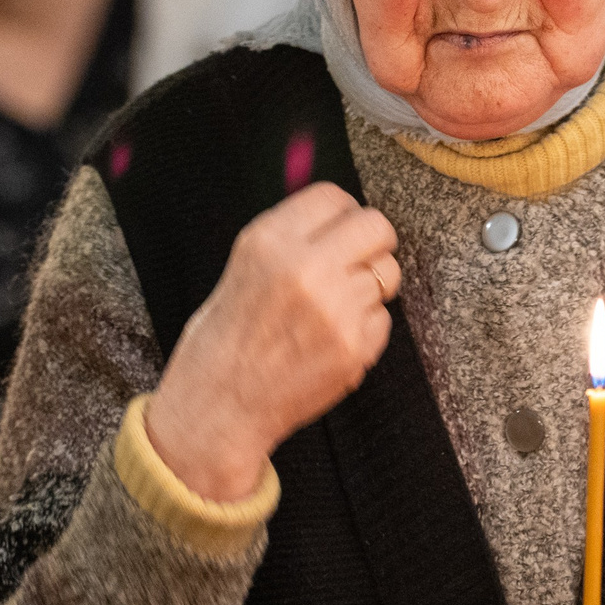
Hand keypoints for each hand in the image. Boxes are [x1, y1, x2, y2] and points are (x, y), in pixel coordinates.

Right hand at [145, 183, 398, 498]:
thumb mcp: (244, 269)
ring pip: (385, 274)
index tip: (342, 227)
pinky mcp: (354, 345)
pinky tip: (331, 342)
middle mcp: (305, 268)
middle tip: (359, 261)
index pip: (333, 196)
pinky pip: (383, 319)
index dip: (343, 213)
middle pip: (376, 226)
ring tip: (333, 311)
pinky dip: (365, 329)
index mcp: (269, 241)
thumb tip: (335, 211)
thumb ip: (290, 237)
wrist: (219, 407)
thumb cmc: (225, 341)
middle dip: (374, 242)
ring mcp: (335, 308)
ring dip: (369, 290)